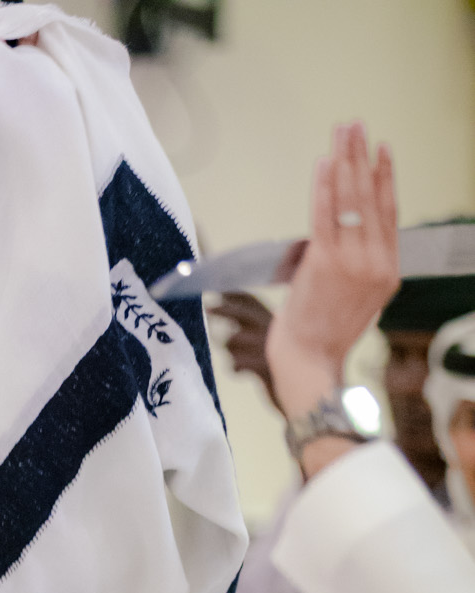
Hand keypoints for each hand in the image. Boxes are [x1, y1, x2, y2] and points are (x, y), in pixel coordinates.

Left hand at [213, 293, 279, 410]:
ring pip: (233, 340)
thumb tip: (226, 329)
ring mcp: (270, 347)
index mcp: (277, 321)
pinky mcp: (264, 367)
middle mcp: (274, 329)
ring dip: (230, 351)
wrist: (309, 396)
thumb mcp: (274, 347)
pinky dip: (235, 367)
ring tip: (238, 359)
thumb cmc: (288, 371)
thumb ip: (254, 334)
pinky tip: (240, 371)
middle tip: (207, 308)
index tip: (215, 290)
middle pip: (242, 313)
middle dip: (224, 309)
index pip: (252, 301)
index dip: (233, 295)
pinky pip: (236, 363)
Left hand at [265, 122, 399, 455]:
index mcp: (389, 271)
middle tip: (356, 126)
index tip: (381, 149)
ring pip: (350, 199)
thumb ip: (362, 267)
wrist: (309, 360)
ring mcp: (352, 260)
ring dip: (345, 160)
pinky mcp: (325, 261)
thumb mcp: (359, 300)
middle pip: (371, 197)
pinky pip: (326, 213)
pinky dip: (324, 185)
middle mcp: (376, 262)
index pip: (389, 212)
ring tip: (342, 133)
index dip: (385, 177)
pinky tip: (325, 163)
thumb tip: (351, 233)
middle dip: (362, 156)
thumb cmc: (324, 333)